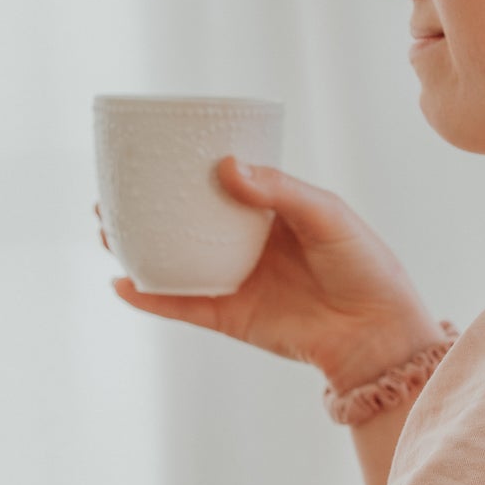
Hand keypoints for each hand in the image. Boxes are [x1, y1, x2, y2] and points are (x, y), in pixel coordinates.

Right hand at [95, 160, 442, 385]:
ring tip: (105, 229)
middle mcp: (248, 245)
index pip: (220, 183)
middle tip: (111, 190)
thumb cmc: (366, 267)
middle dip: (147, 207)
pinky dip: (152, 299)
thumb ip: (279, 190)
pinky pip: (184, 306)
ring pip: (176, 263)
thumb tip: (226, 166)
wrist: (379, 334)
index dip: (186, 168)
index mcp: (271, 212)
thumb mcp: (327, 215)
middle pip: (186, 222)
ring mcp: (238, 281)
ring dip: (138, 249)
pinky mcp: (233, 317)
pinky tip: (121, 284)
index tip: (150, 151)